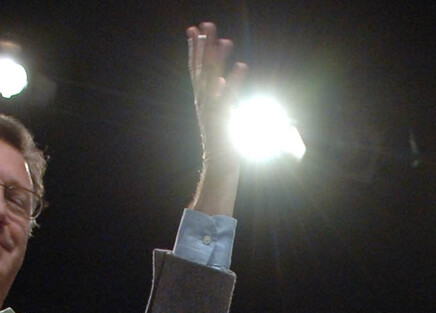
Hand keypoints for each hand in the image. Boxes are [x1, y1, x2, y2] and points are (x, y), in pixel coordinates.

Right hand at [187, 22, 246, 213]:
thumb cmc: (222, 138)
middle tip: (207, 24)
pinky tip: (242, 66)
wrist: (220, 164)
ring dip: (219, 59)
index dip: (193, 48)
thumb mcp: (219, 111)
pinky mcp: (223, 119)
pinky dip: (235, 81)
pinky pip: (230, 96)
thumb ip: (220, 93)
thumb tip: (221, 78)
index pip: (195, 67)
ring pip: (213, 78)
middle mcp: (203, 100)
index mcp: (201, 97)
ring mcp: (211, 109)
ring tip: (227, 40)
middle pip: (202, 68)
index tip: (192, 28)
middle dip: (204, 45)